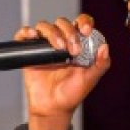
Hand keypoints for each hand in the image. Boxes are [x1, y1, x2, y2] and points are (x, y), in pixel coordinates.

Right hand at [20, 13, 110, 129]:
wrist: (53, 107)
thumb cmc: (72, 93)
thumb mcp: (90, 79)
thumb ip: (101, 64)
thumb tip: (105, 47)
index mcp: (77, 43)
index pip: (81, 23)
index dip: (84, 22)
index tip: (85, 31)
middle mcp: (61, 40)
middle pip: (62, 22)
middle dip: (69, 32)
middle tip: (73, 50)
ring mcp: (44, 45)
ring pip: (44, 26)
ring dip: (53, 33)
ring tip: (58, 49)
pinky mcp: (29, 51)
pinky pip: (24, 35)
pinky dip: (27, 31)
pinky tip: (33, 36)